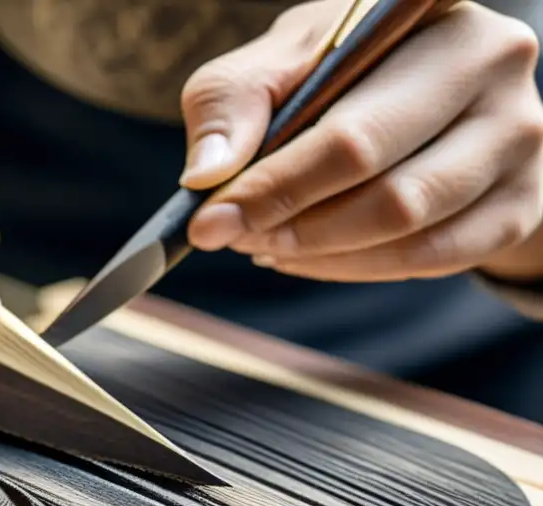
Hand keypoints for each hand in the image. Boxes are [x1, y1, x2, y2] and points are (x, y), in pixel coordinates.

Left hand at [178, 1, 542, 282]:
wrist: (430, 98)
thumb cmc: (342, 72)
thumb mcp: (279, 63)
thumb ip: (232, 103)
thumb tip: (207, 177)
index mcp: (430, 10)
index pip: (345, 114)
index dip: (274, 178)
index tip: (211, 217)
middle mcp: (492, 62)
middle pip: (375, 168)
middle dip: (286, 215)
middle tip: (231, 236)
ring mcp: (518, 136)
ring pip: (405, 222)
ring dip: (317, 248)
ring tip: (264, 242)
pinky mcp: (519, 202)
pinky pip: (430, 257)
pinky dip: (354, 267)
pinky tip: (307, 255)